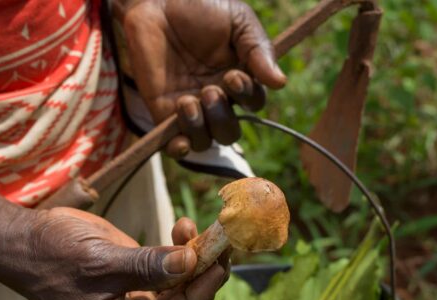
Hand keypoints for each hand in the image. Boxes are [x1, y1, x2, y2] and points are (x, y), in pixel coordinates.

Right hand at [0, 207, 226, 299]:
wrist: (21, 239)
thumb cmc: (50, 256)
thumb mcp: (98, 261)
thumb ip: (145, 265)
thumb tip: (190, 262)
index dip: (199, 294)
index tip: (219, 265)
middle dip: (201, 273)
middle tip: (221, 243)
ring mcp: (131, 299)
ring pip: (176, 285)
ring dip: (192, 257)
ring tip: (196, 228)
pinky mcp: (131, 277)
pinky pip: (164, 269)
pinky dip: (177, 249)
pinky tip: (182, 227)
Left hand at [119, 0, 286, 157]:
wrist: (157, 1)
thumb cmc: (201, 7)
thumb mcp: (238, 20)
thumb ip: (258, 49)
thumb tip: (280, 83)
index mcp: (238, 79)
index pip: (253, 104)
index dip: (248, 97)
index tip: (233, 76)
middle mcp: (216, 99)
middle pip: (229, 132)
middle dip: (223, 118)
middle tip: (210, 91)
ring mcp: (189, 109)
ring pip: (204, 142)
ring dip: (200, 128)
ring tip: (188, 101)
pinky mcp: (162, 113)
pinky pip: (175, 146)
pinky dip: (180, 148)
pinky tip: (180, 135)